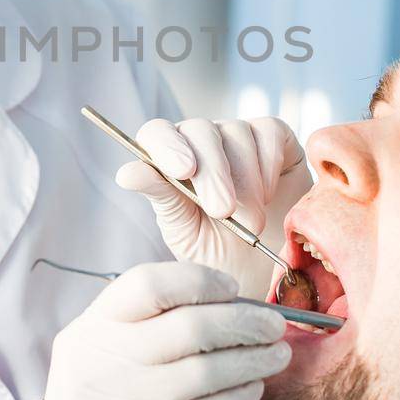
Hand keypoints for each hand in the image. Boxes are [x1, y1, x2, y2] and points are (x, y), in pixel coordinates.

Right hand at [0, 262, 289, 399]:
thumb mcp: (94, 357)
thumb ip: (138, 327)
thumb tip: (220, 302)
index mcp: (90, 330)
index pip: (147, 283)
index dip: (199, 279)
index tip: (232, 288)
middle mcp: (103, 360)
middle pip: (190, 325)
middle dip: (244, 321)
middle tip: (274, 324)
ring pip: (207, 370)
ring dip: (252, 360)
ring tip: (277, 356)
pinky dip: (239, 397)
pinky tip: (254, 389)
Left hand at [117, 117, 312, 298]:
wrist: (266, 269)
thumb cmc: (217, 252)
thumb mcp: (184, 231)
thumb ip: (161, 197)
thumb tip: (126, 173)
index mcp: (169, 159)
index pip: (157, 133)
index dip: (167, 146)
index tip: (182, 171)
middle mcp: (201, 142)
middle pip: (200, 130)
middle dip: (212, 173)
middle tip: (223, 211)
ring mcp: (237, 136)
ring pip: (236, 132)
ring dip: (246, 181)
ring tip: (250, 221)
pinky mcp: (273, 137)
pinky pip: (269, 133)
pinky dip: (269, 165)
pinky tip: (268, 196)